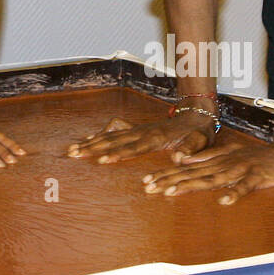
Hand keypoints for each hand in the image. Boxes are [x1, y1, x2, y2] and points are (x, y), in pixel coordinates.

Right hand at [66, 111, 215, 162]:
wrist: (196, 114)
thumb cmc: (199, 132)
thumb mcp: (200, 141)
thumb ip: (191, 149)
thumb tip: (179, 158)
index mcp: (156, 137)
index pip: (133, 147)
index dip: (118, 154)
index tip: (103, 160)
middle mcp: (142, 132)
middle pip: (113, 139)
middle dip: (93, 147)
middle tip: (75, 154)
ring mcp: (137, 129)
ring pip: (109, 135)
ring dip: (91, 142)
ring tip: (72, 150)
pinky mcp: (135, 129)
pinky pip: (113, 131)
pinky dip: (100, 135)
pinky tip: (87, 141)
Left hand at [141, 142, 273, 204]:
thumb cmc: (258, 156)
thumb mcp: (229, 154)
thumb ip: (207, 157)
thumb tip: (181, 160)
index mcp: (216, 160)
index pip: (186, 168)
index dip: (166, 174)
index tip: (146, 181)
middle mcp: (224, 164)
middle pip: (192, 174)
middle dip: (169, 180)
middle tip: (148, 188)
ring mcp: (240, 169)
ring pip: (212, 178)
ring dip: (191, 185)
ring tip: (171, 192)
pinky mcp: (257, 177)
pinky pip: (245, 187)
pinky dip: (235, 192)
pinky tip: (223, 201)